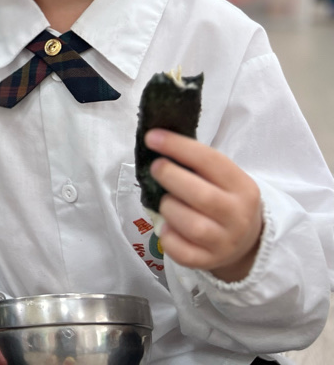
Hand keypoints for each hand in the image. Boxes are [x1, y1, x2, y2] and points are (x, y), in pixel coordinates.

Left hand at [146, 129, 263, 281]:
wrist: (245, 242)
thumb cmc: (223, 200)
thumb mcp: (222, 180)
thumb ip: (197, 165)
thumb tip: (157, 141)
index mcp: (243, 187)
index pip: (211, 161)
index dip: (178, 147)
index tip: (152, 137)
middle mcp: (238, 216)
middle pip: (202, 196)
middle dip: (171, 177)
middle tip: (155, 168)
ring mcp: (225, 242)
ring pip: (193, 226)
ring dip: (170, 209)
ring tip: (166, 202)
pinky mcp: (209, 261)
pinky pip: (182, 252)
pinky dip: (168, 238)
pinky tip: (167, 227)